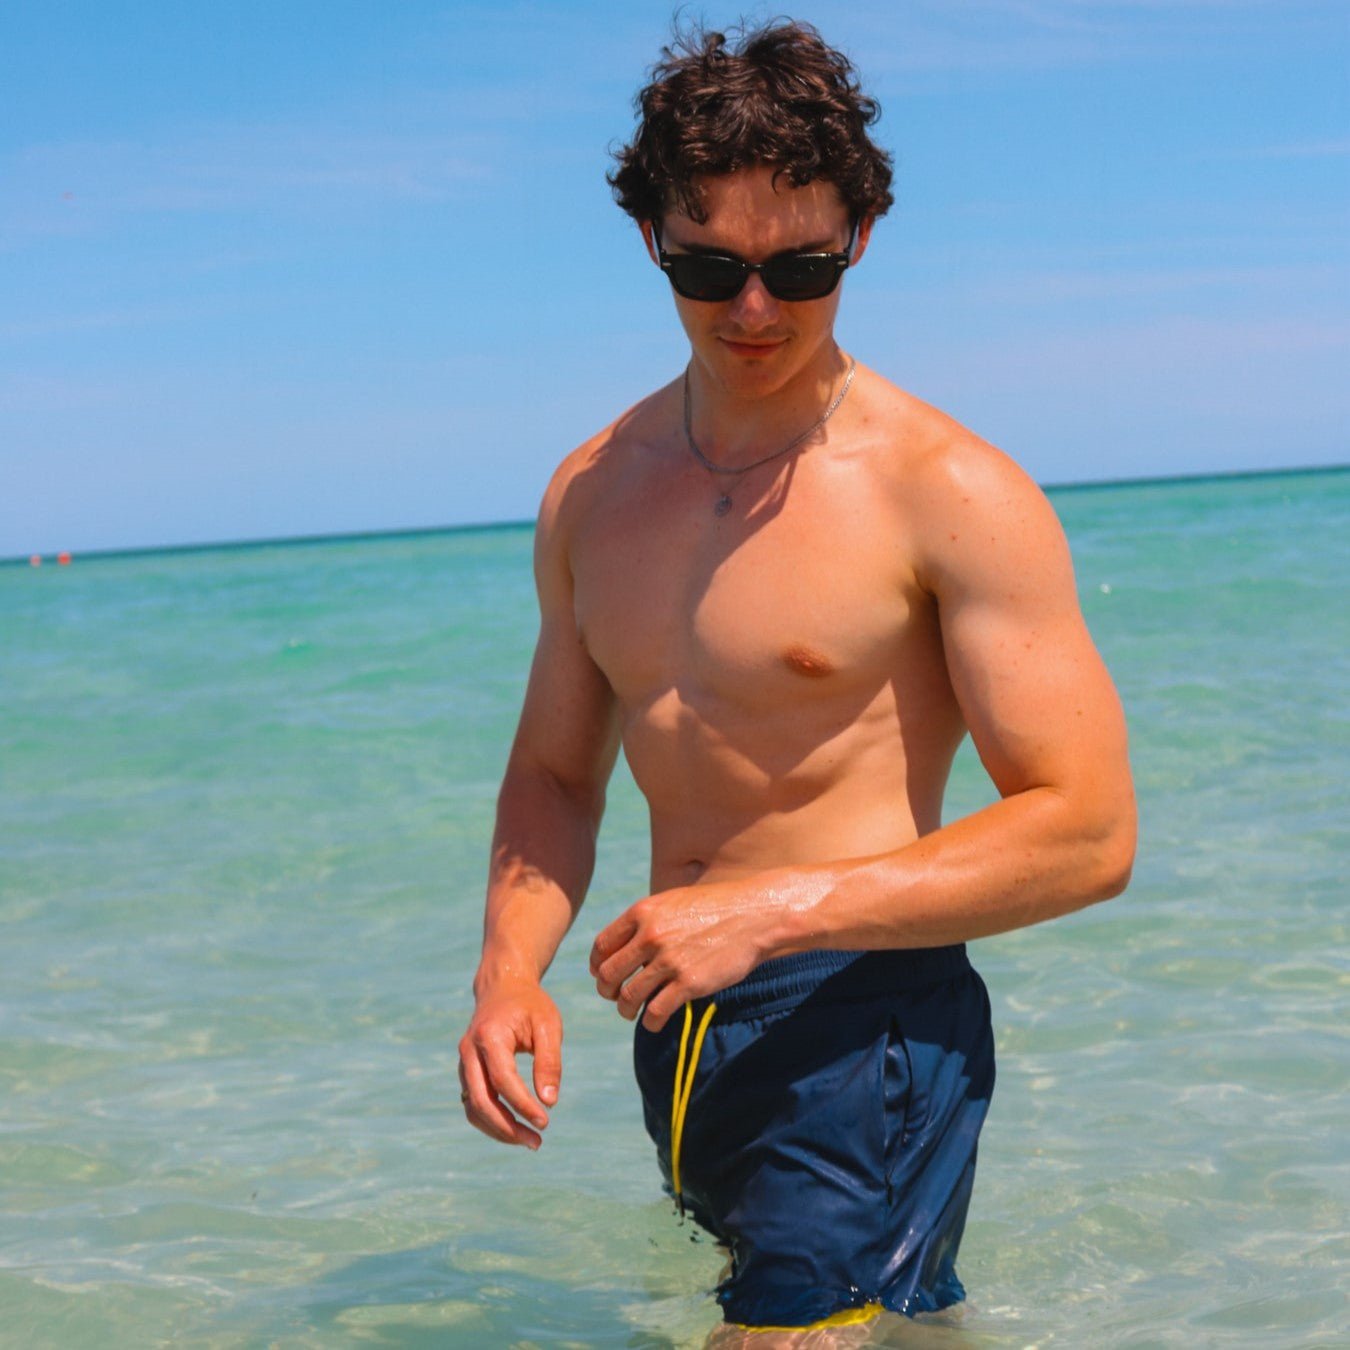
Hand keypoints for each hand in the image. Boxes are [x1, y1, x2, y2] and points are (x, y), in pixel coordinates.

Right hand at [458, 981, 561, 1148]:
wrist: (503, 987)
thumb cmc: (530, 1005)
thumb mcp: (548, 1025)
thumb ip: (549, 1062)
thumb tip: (549, 1101)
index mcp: (489, 1036)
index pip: (503, 1080)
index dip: (522, 1105)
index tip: (545, 1121)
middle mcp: (469, 1051)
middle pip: (480, 1100)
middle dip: (507, 1127)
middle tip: (537, 1142)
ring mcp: (464, 1062)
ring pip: (473, 1107)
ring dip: (498, 1129)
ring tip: (530, 1141)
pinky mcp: (467, 1071)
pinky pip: (473, 1103)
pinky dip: (492, 1120)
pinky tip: (516, 1128)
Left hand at [589, 880, 779, 1032]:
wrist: (755, 916)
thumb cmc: (716, 908)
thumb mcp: (673, 902)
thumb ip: (647, 921)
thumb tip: (623, 945)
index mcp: (643, 912)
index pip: (602, 946)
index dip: (598, 966)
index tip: (603, 975)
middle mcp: (651, 935)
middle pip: (609, 974)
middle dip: (606, 991)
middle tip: (615, 997)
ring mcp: (670, 960)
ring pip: (628, 996)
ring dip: (625, 1009)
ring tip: (631, 1012)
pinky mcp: (689, 983)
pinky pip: (655, 1012)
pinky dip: (650, 1023)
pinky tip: (654, 1023)